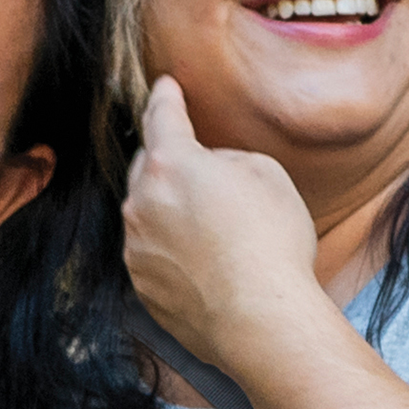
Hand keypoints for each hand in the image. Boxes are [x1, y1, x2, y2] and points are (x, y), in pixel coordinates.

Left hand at [124, 77, 321, 369]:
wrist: (261, 321)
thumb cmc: (272, 244)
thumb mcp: (266, 174)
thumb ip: (226, 159)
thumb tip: (208, 169)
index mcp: (171, 165)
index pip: (162, 117)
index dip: (165, 97)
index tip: (165, 87)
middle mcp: (141, 204)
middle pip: (147, 167)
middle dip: (168, 161)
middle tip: (199, 169)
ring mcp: (136, 249)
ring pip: (147, 214)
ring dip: (170, 211)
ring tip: (214, 230)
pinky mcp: (141, 287)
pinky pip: (151, 254)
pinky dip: (170, 250)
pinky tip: (204, 262)